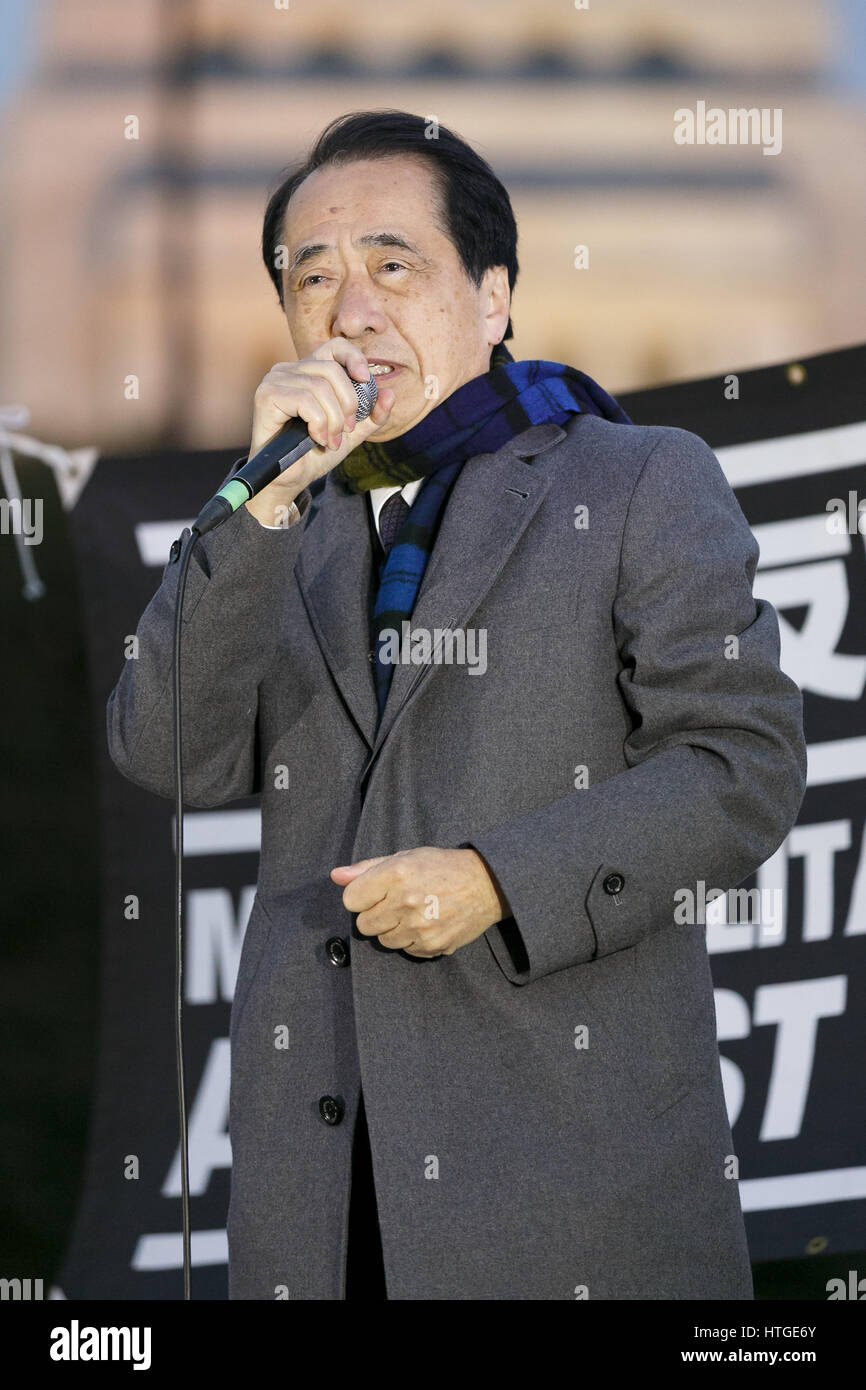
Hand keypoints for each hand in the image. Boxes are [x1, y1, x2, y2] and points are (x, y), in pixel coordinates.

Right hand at [244, 337, 395, 525]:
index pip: (335, 347)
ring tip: (331, 440)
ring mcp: (275, 380)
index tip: (365, 380)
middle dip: (348, 403)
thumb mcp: (351, 433)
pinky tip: (317, 438)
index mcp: (308, 371)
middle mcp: (289, 369)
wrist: (288, 479)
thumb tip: (390, 393)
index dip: (354, 358)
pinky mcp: (266, 395)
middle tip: (346, 430)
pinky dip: (318, 422)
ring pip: (319, 387)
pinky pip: (304, 400)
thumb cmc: (314, 453)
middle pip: (332, 370)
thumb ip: (371, 415)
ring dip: (333, 419)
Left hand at [330, 847, 509, 957]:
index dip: (362, 896)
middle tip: (398, 903)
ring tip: (414, 913)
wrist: (487, 884)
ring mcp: (419, 927)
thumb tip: (335, 876)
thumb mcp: (405, 857)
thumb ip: (367, 868)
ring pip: (383, 941)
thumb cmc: (441, 867)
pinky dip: (412, 941)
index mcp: (396, 873)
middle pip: (364, 924)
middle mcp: (406, 901)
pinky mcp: (432, 945)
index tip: (376, 893)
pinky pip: (406, 950)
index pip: (351, 900)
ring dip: (394, 929)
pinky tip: (428, 923)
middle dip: (376, 914)